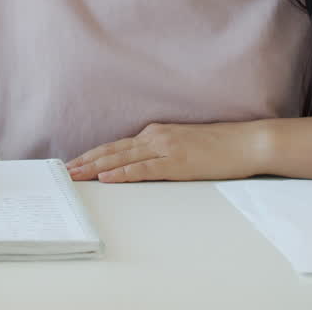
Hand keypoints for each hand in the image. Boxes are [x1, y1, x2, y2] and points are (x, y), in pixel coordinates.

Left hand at [66, 121, 269, 182]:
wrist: (246, 142)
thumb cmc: (219, 146)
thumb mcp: (184, 145)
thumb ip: (161, 151)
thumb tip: (141, 163)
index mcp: (156, 134)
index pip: (117, 146)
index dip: (93, 155)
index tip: (74, 163)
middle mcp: (156, 137)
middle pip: (113, 150)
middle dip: (86, 161)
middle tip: (65, 171)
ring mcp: (165, 149)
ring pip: (122, 158)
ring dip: (96, 167)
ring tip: (76, 175)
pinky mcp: (177, 162)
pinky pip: (144, 168)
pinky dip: (123, 173)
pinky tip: (108, 178)